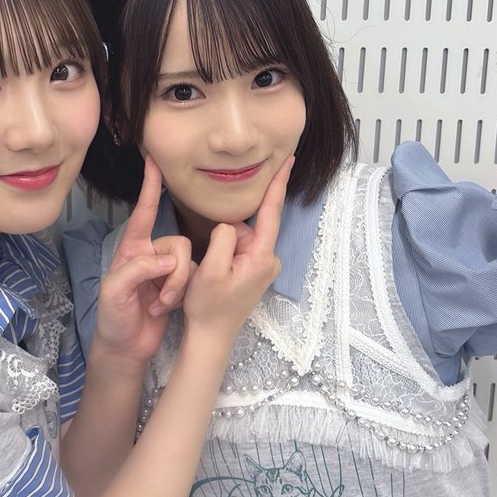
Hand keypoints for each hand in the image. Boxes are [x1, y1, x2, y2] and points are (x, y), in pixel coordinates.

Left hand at [94, 156, 193, 367]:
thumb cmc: (112, 317)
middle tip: (159, 299)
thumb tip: (168, 260)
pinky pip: (193, 279)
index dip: (149, 187)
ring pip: (187, 263)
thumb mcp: (115, 292)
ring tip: (159, 307)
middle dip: (173, 274)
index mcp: (131, 248)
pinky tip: (165, 311)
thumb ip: (138, 270)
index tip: (154, 160)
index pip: (143, 212)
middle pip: (177, 244)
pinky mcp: (178, 287)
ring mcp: (165, 271)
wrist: (125, 348)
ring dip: (176, 288)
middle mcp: (150, 254)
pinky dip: (181, 297)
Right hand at [182, 155, 292, 339]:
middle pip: (246, 227)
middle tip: (210, 266)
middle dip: (225, 236)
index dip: (277, 184)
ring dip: (222, 248)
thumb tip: (231, 224)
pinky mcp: (255, 272)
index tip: (287, 160)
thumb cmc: (208, 307)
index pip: (271, 213)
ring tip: (212, 276)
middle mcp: (268, 260)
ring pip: (239, 238)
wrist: (211, 337)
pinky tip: (217, 276)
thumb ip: (223, 239)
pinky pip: (239, 249)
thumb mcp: (209, 270)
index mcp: (261, 257)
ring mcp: (263, 267)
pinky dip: (224, 255)